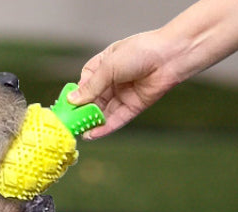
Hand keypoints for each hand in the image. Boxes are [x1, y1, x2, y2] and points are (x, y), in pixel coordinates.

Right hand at [67, 31, 183, 138]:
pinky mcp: (133, 107)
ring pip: (103, 112)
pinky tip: (92, 135)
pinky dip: (104, 128)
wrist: (171, 56)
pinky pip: (116, 120)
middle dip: (82, 112)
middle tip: (70, 124)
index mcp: (104, 65)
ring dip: (91, 122)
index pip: (85, 82)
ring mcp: (123, 95)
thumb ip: (90, 86)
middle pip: (92, 100)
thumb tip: (72, 101)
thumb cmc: (140, 52)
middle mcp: (112, 81)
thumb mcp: (109, 67)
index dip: (77, 94)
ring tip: (79, 132)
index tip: (66, 106)